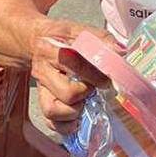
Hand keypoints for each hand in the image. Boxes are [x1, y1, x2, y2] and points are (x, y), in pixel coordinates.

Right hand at [29, 18, 116, 134]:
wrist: (34, 41)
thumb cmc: (61, 38)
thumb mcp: (78, 31)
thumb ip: (100, 39)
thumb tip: (121, 52)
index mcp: (53, 50)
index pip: (75, 65)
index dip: (96, 75)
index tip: (106, 78)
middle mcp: (43, 71)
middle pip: (67, 93)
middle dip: (85, 93)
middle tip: (92, 88)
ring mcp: (41, 89)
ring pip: (53, 110)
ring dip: (74, 112)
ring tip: (83, 102)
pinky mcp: (41, 102)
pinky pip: (50, 122)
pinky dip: (65, 125)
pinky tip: (76, 118)